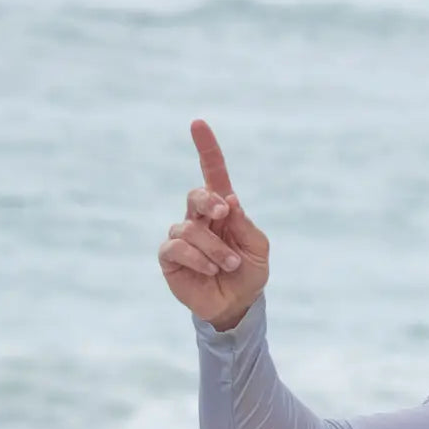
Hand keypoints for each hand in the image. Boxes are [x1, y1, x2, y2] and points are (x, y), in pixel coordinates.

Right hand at [158, 120, 269, 330]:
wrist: (237, 304)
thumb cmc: (250, 272)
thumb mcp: (258, 248)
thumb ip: (245, 224)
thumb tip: (229, 199)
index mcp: (223, 210)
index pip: (212, 174)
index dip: (206, 149)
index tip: (198, 123)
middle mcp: (199, 218)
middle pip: (196, 194)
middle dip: (209, 202)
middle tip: (223, 214)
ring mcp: (182, 236)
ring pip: (189, 227)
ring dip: (215, 247)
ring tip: (229, 264)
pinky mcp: (170, 256)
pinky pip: (176, 246)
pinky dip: (198, 258)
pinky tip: (211, 270)